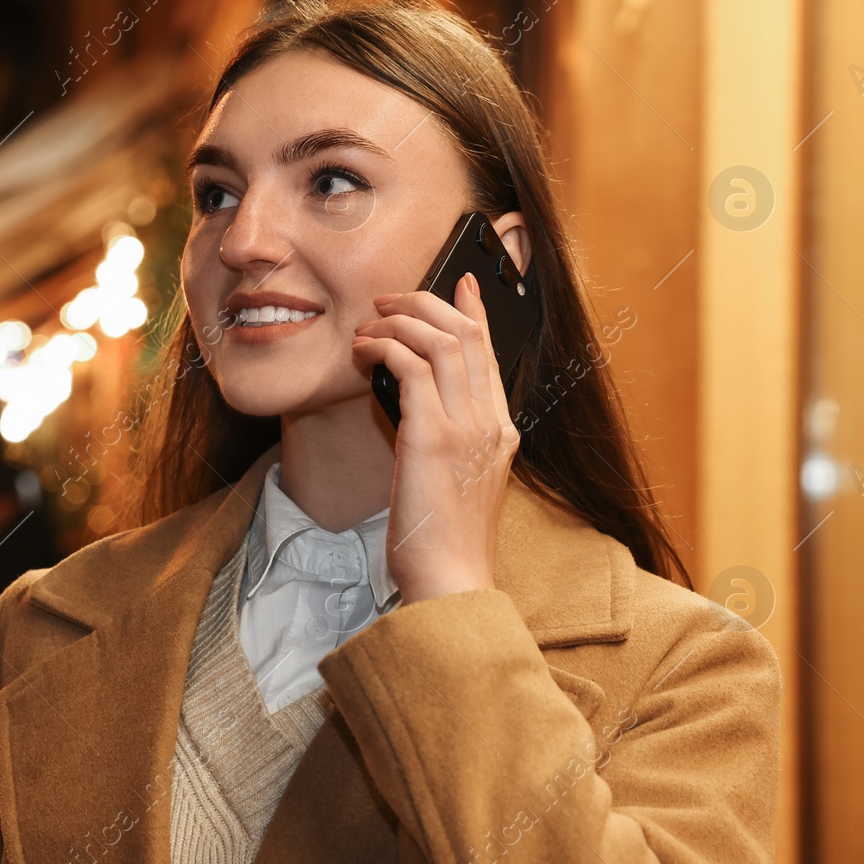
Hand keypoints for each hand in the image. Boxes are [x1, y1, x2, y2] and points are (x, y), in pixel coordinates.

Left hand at [349, 274, 519, 603]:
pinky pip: (410, 366)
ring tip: (369, 324)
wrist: (450, 580)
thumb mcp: (452, 481)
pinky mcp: (432, 436)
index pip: (491, 354)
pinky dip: (385, 348)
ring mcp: (465, 427)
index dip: (475, 311)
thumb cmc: (441, 540)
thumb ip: (444, 438)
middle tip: (390, 299)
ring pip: (441, 340)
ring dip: (399, 322)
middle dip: (426, 304)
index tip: (461, 283)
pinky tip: (364, 352)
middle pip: (467, 334)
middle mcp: (490, 422)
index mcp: (500, 432)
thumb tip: (412, 406)